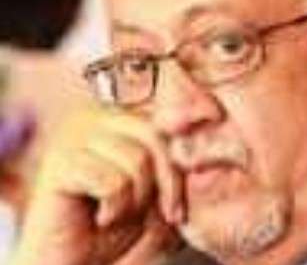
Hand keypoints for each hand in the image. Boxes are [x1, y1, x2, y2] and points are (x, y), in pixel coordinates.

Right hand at [12, 106, 183, 264]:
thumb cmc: (116, 233)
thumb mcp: (161, 196)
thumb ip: (176, 164)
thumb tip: (203, 129)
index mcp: (121, 118)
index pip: (167, 120)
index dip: (180, 162)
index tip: (183, 201)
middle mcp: (97, 117)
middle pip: (157, 135)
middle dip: (167, 184)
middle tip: (164, 216)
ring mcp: (74, 135)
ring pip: (137, 160)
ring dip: (137, 201)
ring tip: (118, 214)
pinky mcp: (61, 162)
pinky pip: (112, 182)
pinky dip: (115, 210)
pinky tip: (100, 219)